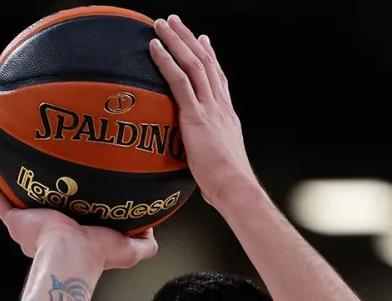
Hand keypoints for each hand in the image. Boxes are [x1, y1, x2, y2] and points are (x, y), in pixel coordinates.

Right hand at [0, 161, 158, 270]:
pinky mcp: (14, 220)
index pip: (67, 218)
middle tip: (40, 167)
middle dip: (36, 190)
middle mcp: (44, 232)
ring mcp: (26, 226)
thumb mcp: (130, 249)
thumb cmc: (97, 256)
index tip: (72, 186)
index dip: (68, 204)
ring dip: (7, 181)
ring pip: (13, 199)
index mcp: (69, 238)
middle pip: (38, 206)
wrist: (71, 256)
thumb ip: (145, 243)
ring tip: (5, 161)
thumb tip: (152, 230)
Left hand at [150, 15, 259, 210]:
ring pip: (193, 64)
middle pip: (205, 63)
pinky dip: (167, 61)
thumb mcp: (218, 165)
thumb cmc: (226, 187)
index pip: (218, 80)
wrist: (235, 188)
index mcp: (227, 116)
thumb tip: (199, 168)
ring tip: (163, 24)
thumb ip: (207, 156)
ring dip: (176, 41)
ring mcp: (210, 108)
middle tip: (176, 21)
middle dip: (189, 39)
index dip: (210, 58)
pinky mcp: (197, 116)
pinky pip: (179, 81)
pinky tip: (155, 47)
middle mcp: (221, 106)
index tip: (203, 41)